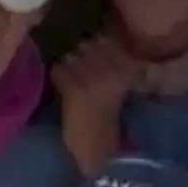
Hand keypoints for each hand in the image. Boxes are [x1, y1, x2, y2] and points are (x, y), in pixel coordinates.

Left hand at [53, 34, 140, 174]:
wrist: (100, 149)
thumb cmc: (108, 115)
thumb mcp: (118, 83)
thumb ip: (110, 59)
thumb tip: (94, 37)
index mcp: (129, 67)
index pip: (105, 39)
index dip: (95, 47)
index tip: (95, 60)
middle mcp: (114, 70)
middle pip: (86, 45)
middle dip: (81, 55)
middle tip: (82, 73)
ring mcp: (94, 80)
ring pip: (71, 56)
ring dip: (68, 66)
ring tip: (74, 82)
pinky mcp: (76, 90)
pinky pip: (59, 70)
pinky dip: (58, 78)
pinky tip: (65, 90)